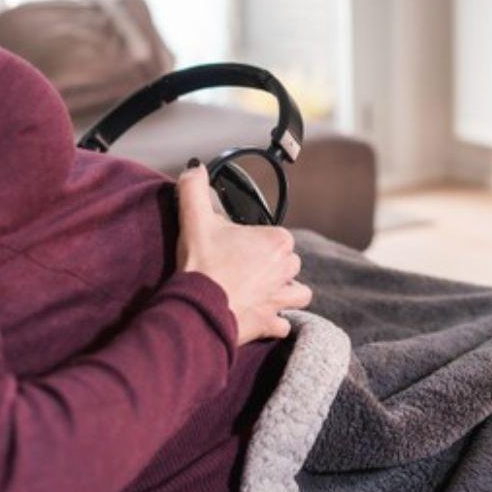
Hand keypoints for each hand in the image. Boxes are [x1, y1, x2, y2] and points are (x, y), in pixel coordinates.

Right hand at [175, 162, 311, 344]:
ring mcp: (280, 298)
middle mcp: (286, 269)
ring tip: (264, 290)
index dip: (258, 241)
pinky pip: (283, 324)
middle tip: (245, 267)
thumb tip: (194, 168)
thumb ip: (194, 188)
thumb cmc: (203, 263)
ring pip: (298, 292)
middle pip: (289, 263)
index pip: (278, 237)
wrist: (198, 307)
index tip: (238, 246)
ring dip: (285, 292)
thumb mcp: (195, 218)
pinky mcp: (270, 323)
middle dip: (273, 265)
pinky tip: (261, 315)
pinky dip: (275, 321)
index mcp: (278, 241)